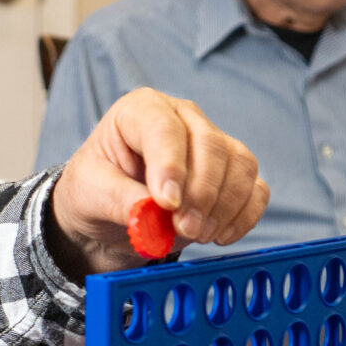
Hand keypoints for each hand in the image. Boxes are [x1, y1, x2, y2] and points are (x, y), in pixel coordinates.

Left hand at [47, 89, 267, 275]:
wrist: (110, 212)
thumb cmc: (95, 189)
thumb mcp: (89, 193)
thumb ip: (118, 200)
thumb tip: (151, 213)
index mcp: (142, 109)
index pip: (164, 128)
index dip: (170, 165)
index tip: (167, 204)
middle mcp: (184, 118)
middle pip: (210, 144)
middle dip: (201, 193)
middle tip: (185, 229)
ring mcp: (213, 142)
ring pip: (240, 164)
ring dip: (225, 206)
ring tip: (197, 234)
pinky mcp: (232, 173)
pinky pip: (256, 188)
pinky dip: (245, 215)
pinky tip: (221, 236)